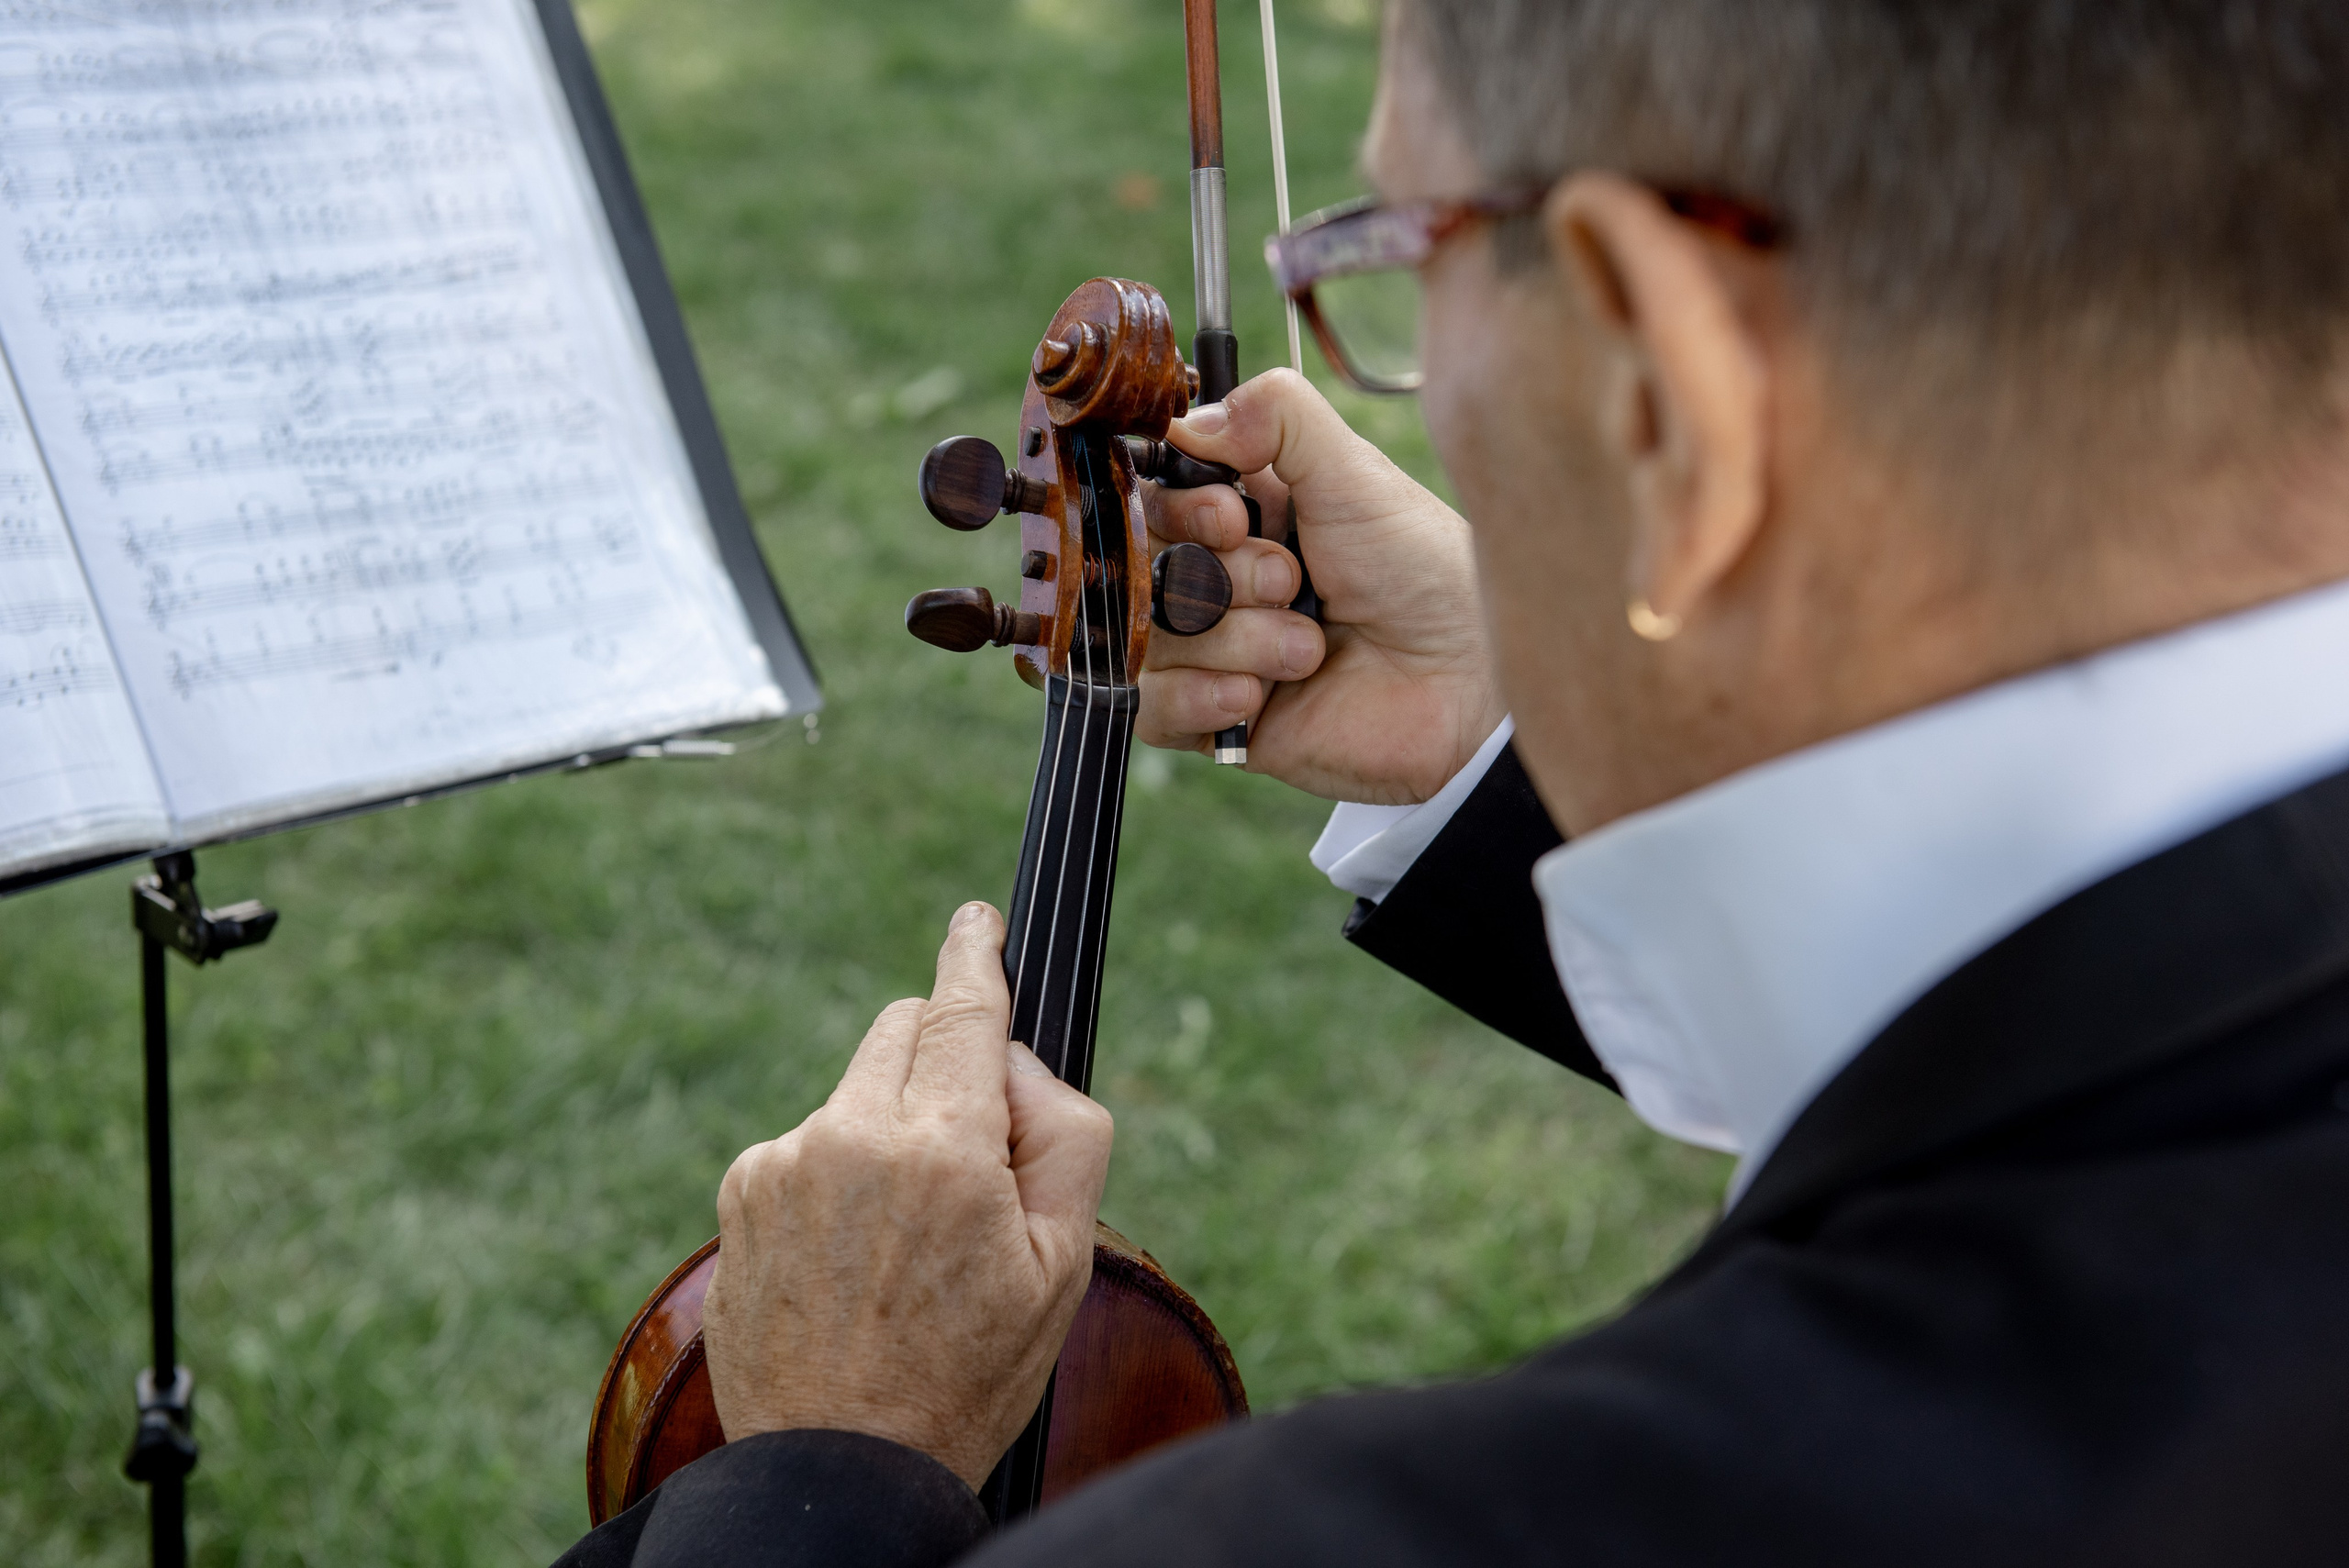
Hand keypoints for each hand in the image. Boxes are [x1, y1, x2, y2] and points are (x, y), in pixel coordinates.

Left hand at [701, 902, 1114, 1489]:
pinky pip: (807, 1145)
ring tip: (906, 1244)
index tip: (977, 919)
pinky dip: (837, 1175)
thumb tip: (1014, 1062)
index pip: (962, 1011)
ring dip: (888, 1129)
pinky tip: (855, 1260)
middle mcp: (848, 1137)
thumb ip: (1065, 1133)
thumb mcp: (1064, 1263)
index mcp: (939, 1149)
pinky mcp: (740, 1195)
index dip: (976, 955)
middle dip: (943, 1062)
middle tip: (973, 1156)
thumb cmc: (966, 1374)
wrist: (839, 1466)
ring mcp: (783, 1164)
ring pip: (856, 1091)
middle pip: (904, 1032)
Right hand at [1140, 368, 1503, 803]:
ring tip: (1309, 649)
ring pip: (1153, 638)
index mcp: (1246, 513)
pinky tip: (1258, 697)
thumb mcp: (1355, 473)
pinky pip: (1155, 711)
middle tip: (1291, 584)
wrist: (1466, 685)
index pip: (1156, 499)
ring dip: (1234, 640)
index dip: (1182, 510)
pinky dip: (1201, 699)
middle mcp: (1223, 578)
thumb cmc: (1423, 572)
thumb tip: (1186, 420)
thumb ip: (1279, 416)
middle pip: (1146, 568)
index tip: (1234, 518)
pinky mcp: (1220, 722)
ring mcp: (1218, 651)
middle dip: (1221, 578)